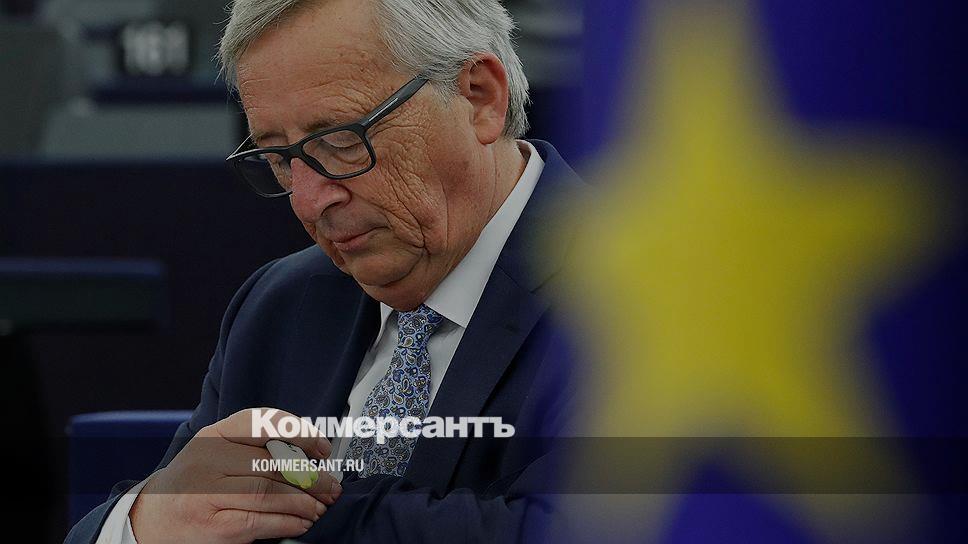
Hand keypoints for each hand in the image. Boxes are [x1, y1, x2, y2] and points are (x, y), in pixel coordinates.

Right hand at [130, 408, 340, 543]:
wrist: (150, 520)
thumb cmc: (195, 484)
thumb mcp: (217, 454)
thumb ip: (255, 448)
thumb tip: (312, 456)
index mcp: (212, 435)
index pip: (263, 422)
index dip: (300, 433)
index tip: (323, 449)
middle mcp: (207, 459)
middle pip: (273, 463)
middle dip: (311, 476)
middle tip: (331, 486)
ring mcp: (207, 494)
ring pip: (271, 493)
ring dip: (305, 502)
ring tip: (321, 506)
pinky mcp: (213, 526)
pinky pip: (262, 521)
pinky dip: (290, 522)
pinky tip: (303, 522)